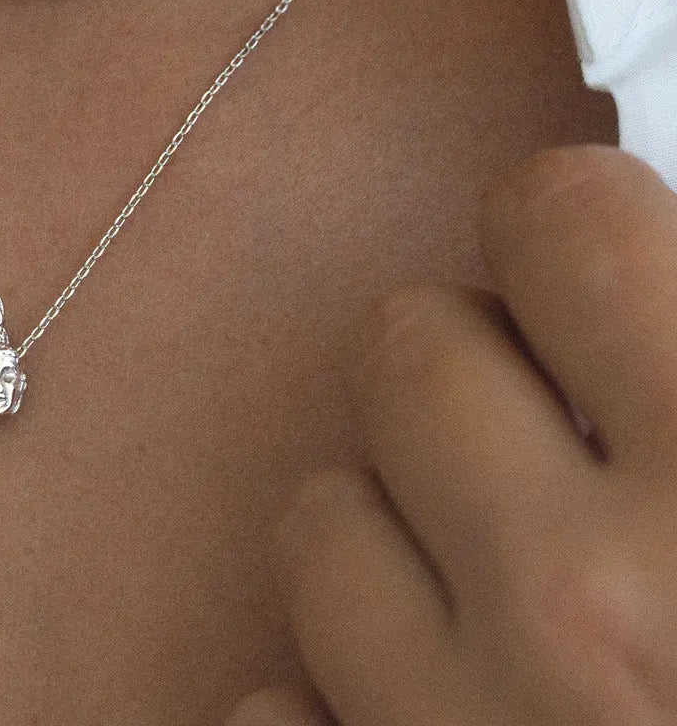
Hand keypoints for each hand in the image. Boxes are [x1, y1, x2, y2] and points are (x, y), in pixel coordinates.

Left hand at [228, 145, 676, 725]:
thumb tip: (627, 271)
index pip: (563, 225)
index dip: (577, 225)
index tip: (587, 262)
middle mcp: (584, 613)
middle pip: (405, 347)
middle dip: (471, 367)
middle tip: (556, 435)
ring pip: (320, 518)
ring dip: (398, 534)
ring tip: (509, 591)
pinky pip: (274, 700)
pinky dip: (346, 698)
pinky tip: (453, 713)